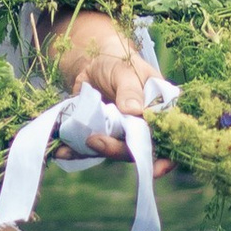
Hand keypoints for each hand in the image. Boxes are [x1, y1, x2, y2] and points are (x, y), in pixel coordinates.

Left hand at [55, 11, 169, 173]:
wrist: (92, 61)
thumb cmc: (118, 61)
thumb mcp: (125, 69)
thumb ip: (130, 88)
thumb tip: (135, 112)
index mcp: (158, 110)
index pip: (169, 138)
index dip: (166, 158)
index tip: (156, 169)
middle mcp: (143, 126)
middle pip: (136, 149)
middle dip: (116, 149)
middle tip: (94, 141)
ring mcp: (122, 133)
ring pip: (113, 151)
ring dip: (93, 153)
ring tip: (68, 149)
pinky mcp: (102, 134)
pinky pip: (93, 148)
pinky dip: (77, 150)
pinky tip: (61, 150)